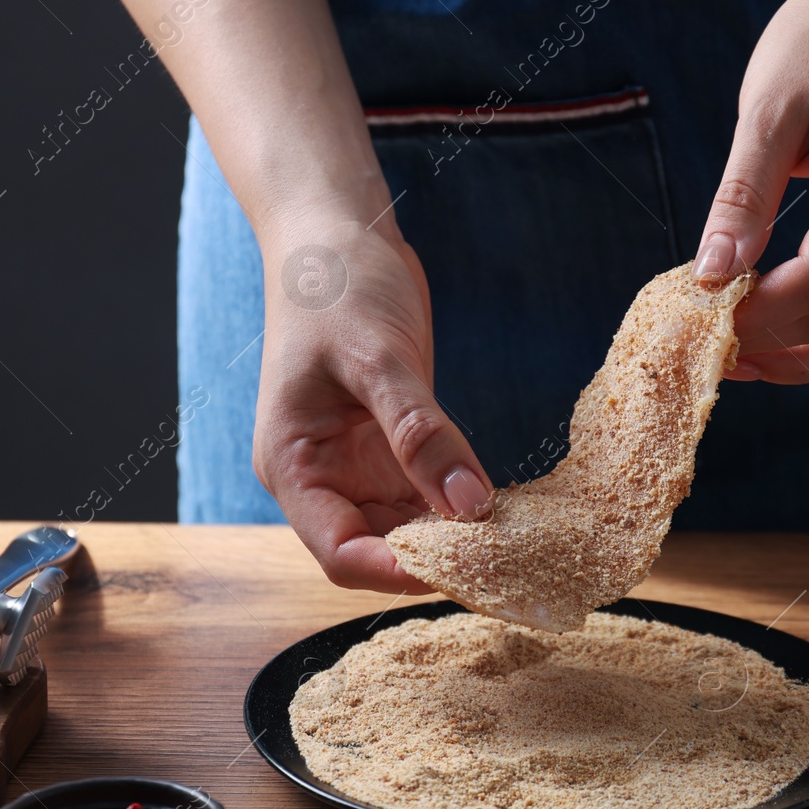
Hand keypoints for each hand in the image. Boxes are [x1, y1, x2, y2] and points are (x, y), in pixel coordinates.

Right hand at [253, 215, 493, 591]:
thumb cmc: (338, 286)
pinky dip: (461, 503)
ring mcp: (356, 465)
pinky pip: (427, 494)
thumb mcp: (379, 358)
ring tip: (515, 540)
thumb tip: (470, 505)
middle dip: (437, 560)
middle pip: (378, 550)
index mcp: (293, 465)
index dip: (398, 573)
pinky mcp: (390, 448)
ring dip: (455, 537)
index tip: (462, 571)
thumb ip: (421, 434)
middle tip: (508, 561)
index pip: (339, 552)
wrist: (338, 235)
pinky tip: (505, 506)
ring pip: (407, 528)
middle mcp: (321, 477)